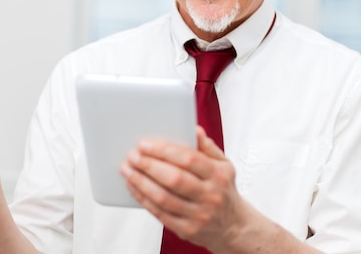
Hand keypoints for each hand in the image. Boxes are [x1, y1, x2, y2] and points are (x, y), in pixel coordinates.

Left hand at [121, 127, 246, 250]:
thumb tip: (194, 130)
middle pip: (174, 178)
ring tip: (128, 170)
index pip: (189, 159)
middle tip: (133, 156)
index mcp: (219, 175)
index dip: (165, 150)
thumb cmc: (223, 190)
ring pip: (164, 197)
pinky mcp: (187, 229)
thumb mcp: (224, 166)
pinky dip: (144, 199)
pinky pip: (160, 213)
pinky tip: (134, 188)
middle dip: (149, 165)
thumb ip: (208, 147)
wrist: (232, 226)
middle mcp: (210, 195)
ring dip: (141, 182)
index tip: (145, 144)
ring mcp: (199, 215)